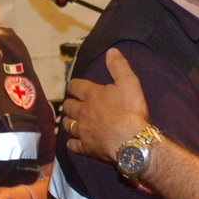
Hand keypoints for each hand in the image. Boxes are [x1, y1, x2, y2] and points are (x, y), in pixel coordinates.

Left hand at [62, 48, 150, 162]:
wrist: (131, 140)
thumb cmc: (131, 110)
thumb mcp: (129, 82)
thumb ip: (119, 66)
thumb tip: (111, 51)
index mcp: (92, 95)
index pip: (76, 86)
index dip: (73, 85)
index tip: (73, 87)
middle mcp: (83, 112)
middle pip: (69, 106)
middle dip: (69, 104)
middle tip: (71, 104)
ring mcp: (83, 131)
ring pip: (68, 125)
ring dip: (67, 121)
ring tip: (69, 121)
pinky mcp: (86, 147)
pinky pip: (73, 145)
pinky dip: (71, 143)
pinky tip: (72, 143)